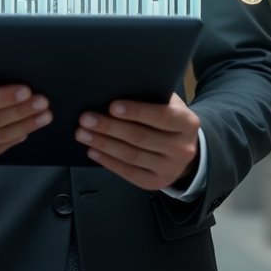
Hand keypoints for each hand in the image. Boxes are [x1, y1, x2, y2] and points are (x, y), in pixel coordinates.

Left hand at [75, 93, 199, 190]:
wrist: (185, 150)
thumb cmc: (168, 118)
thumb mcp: (168, 103)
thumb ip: (151, 96)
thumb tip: (117, 88)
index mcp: (187, 123)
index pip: (161, 116)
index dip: (136, 111)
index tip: (112, 106)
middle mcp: (182, 148)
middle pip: (141, 137)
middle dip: (110, 127)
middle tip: (86, 118)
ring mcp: (170, 168)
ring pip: (131, 155)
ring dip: (103, 144)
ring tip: (83, 134)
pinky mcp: (156, 182)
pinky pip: (129, 173)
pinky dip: (108, 162)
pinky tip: (93, 151)